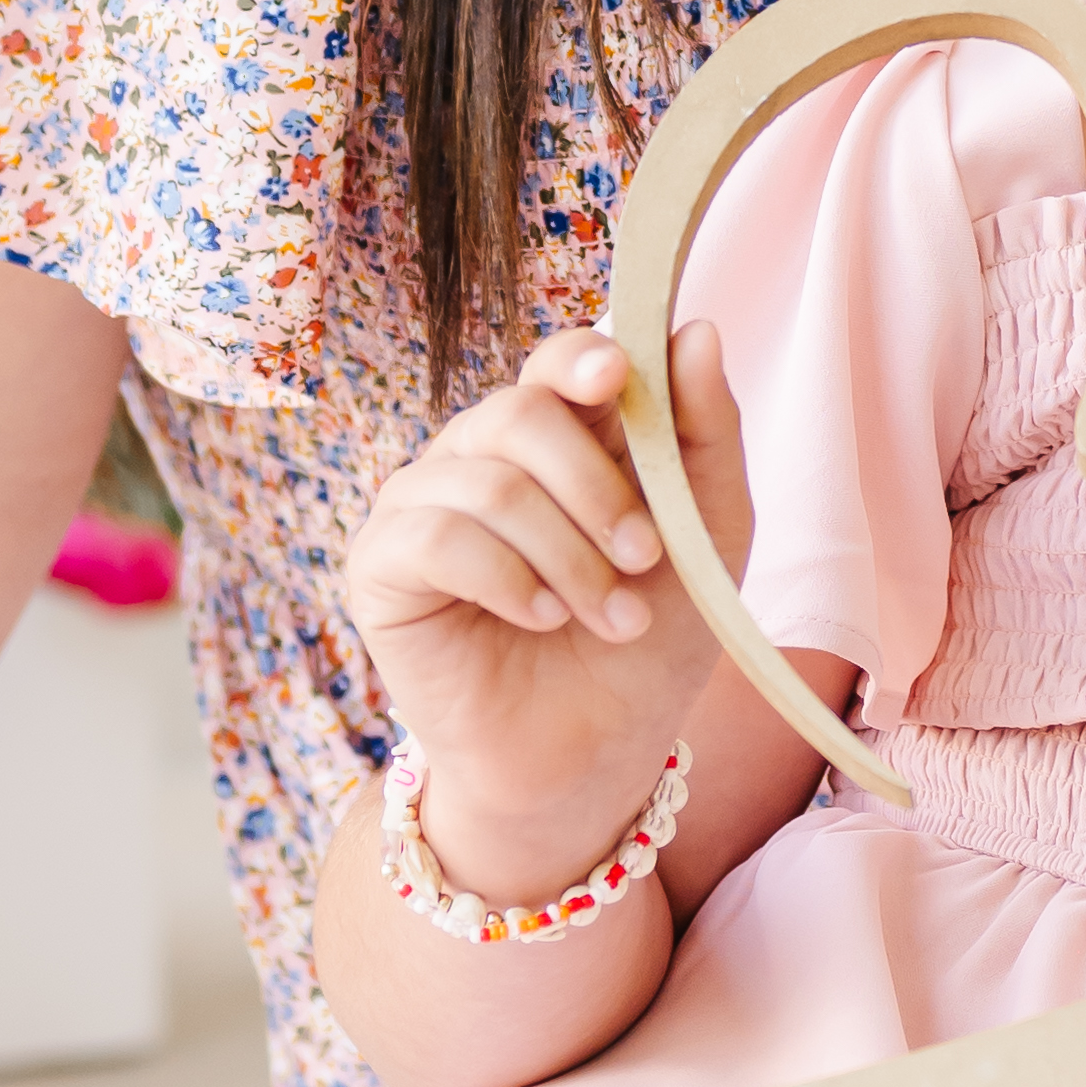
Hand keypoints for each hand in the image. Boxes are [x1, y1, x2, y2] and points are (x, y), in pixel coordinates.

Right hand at [340, 313, 748, 885]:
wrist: (594, 757)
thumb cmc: (647, 641)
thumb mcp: (706, 534)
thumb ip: (705, 433)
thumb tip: (698, 329)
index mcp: (556, 436)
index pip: (555, 364)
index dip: (582, 360)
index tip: (616, 378)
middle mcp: (479, 456)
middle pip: (521, 413)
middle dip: (597, 490)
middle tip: (646, 559)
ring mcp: (421, 506)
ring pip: (488, 482)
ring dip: (568, 556)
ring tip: (613, 618)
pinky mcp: (379, 567)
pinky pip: (437, 538)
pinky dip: (506, 578)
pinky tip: (541, 618)